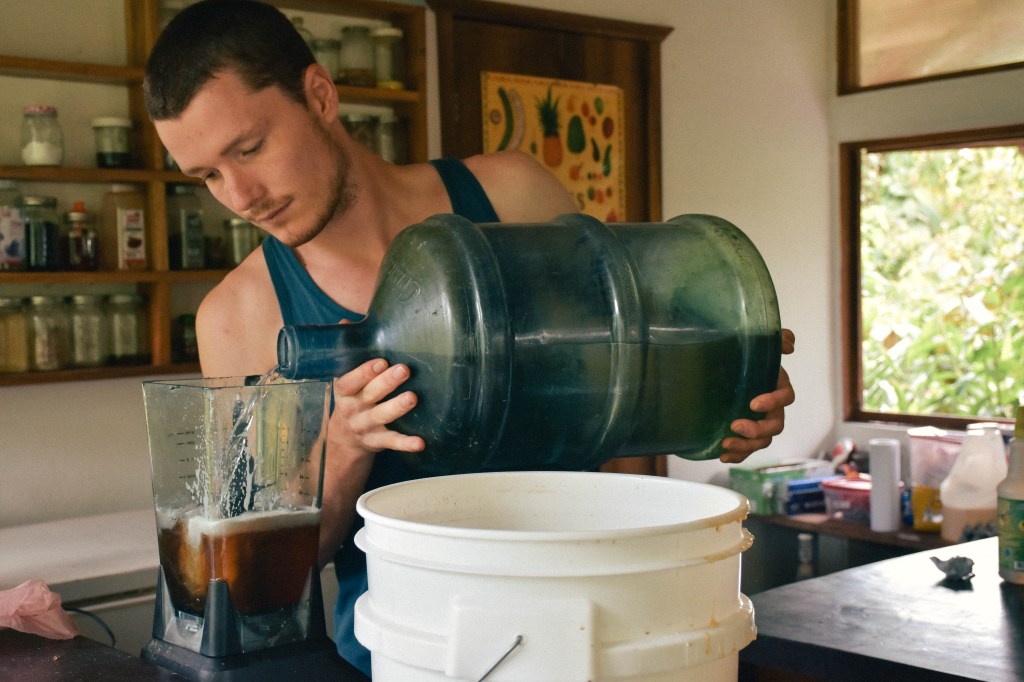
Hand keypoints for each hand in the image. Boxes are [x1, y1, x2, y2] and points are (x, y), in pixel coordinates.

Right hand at [331, 358, 425, 455]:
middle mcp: (353, 410)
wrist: (345, 438)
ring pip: (381, 416)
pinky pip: (392, 441)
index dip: (364, 372)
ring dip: (397, 407)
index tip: (381, 362)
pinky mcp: (378, 441)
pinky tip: (420, 443)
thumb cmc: (354, 401)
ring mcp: (365, 426)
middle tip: (403, 370)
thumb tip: (359, 330)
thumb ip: (357, 366)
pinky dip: (406, 443)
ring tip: (412, 397)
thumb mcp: (349, 385)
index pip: (350, 382)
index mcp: (344, 393)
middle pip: (370, 394)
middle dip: (387, 382)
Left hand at [720, 329, 795, 462]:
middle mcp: (772, 408)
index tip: (753, 403)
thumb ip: (776, 339)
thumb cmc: (743, 354)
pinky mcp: (745, 433)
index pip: (785, 398)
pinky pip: (747, 450)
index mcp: (777, 386)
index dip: (773, 402)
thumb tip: (789, 344)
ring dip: (746, 446)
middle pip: (775, 426)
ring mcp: (759, 422)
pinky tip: (723, 456)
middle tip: (735, 425)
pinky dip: (738, 455)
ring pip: (762, 441)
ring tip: (725, 444)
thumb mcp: (757, 342)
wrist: (721, 366)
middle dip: (757, 429)